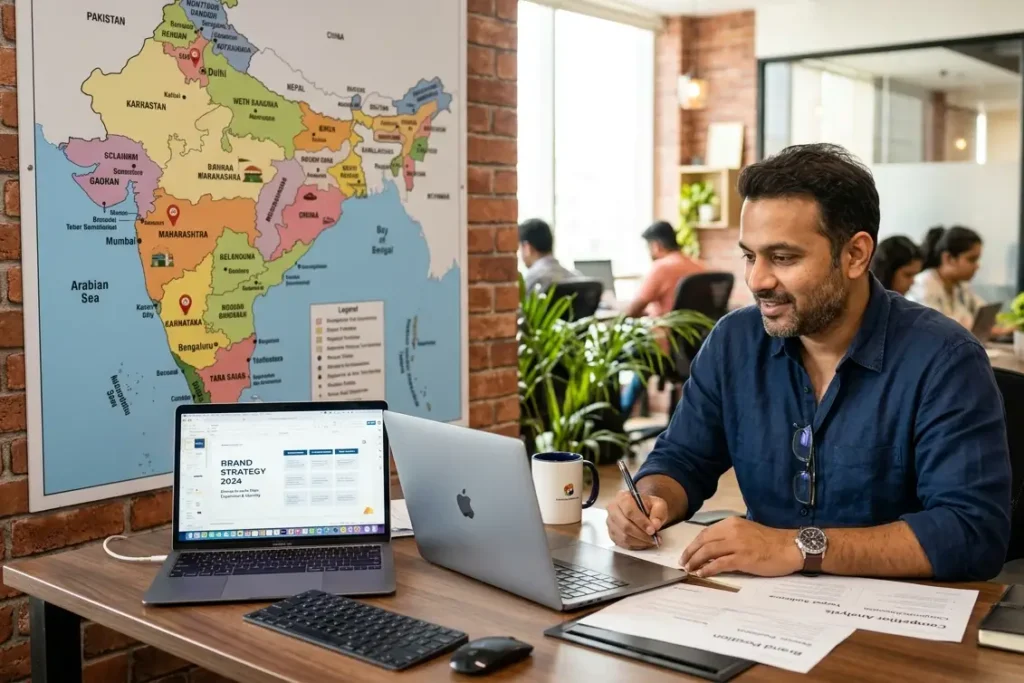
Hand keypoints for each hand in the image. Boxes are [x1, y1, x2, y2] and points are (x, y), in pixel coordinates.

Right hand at [606, 489, 667, 548]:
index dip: (641, 522)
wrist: (642, 511)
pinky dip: (635, 545)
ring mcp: (610, 522)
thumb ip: (658, 512)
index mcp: (623, 497)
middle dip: (641, 534)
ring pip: (623, 536)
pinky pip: (622, 543)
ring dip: (639, 541)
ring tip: (651, 541)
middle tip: (653, 538)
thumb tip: (655, 525)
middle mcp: (613, 509)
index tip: (652, 530)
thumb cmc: (648, 507)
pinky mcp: (612, 534)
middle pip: (625, 525)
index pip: (629, 510)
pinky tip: (644, 543)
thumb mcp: (658, 504)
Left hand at [681, 517, 802, 577]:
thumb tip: (713, 548)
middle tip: (684, 563)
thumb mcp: (747, 531)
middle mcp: (732, 531)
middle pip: (703, 541)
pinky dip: (708, 569)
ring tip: (690, 569)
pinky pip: (720, 564)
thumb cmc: (770, 541)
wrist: (790, 547)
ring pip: (708, 552)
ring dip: (696, 561)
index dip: (694, 543)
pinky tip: (702, 574)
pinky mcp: (743, 558)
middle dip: (690, 553)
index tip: (687, 552)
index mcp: (732, 523)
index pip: (706, 532)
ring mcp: (737, 544)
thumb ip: (730, 536)